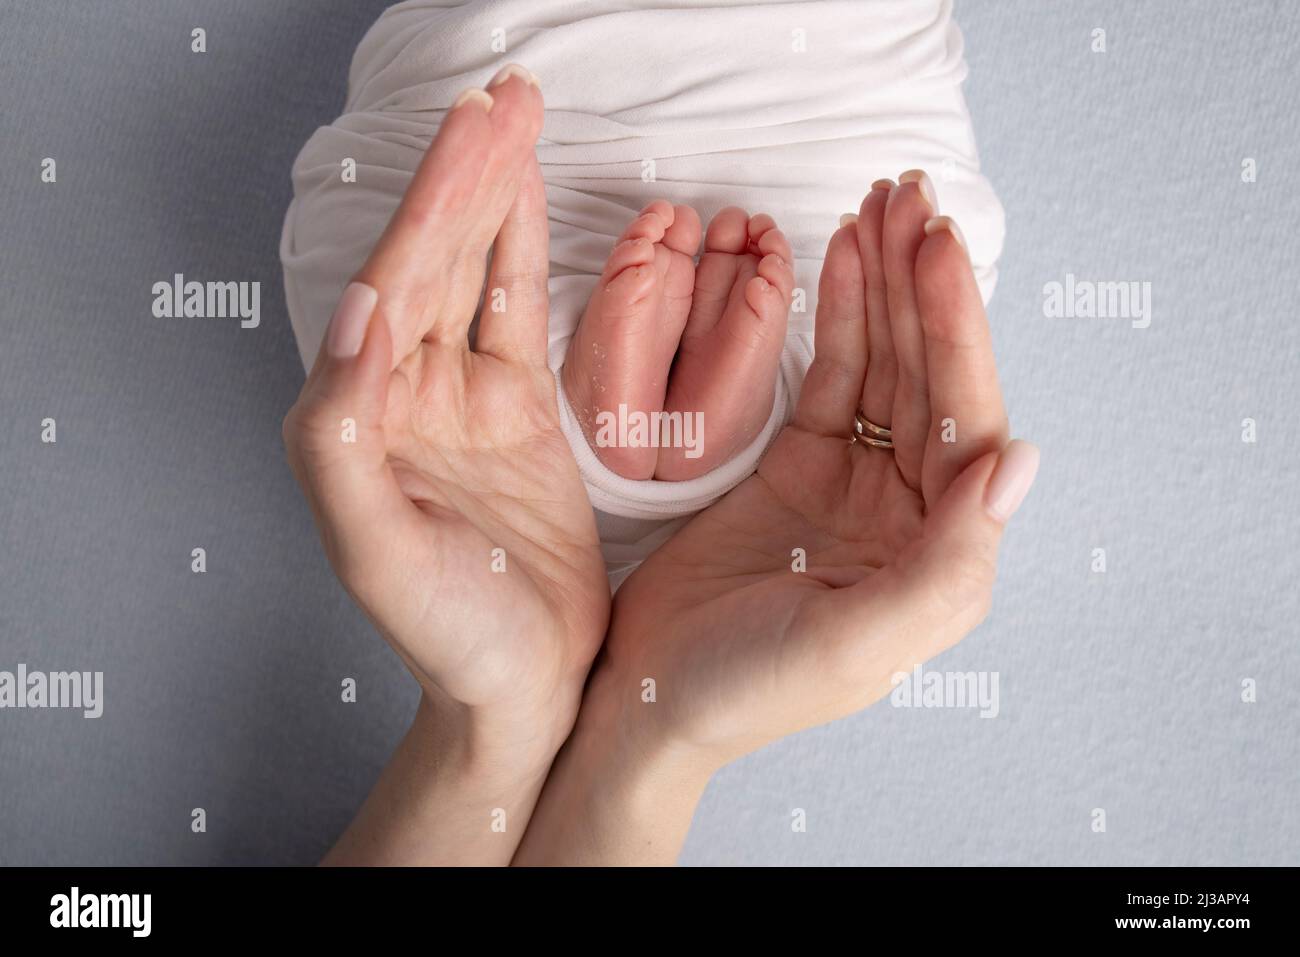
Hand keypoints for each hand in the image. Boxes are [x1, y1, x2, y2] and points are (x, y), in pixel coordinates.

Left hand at [282, 69, 608, 861]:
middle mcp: (407, 394)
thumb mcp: (377, 550)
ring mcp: (464, 399)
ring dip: (491, 195)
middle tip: (501, 98)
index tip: (468, 135)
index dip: (430, 206)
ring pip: (473, 274)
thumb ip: (344, 434)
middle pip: (432, 259)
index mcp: (364, 416)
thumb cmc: (445, 635)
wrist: (522, 683)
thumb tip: (356, 312)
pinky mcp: (518, 414)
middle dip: (464, 174)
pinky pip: (516, 315)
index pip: (393, 286)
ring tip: (514, 118)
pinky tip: (523, 201)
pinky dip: (520, 253)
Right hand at [515, 172, 1038, 863]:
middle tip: (910, 197)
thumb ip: (947, 564)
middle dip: (924, 285)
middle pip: (930, 377)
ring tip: (882, 205)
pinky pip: (833, 376)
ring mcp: (856, 481)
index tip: (938, 250)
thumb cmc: (747, 688)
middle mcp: (910, 510)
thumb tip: (1020, 462)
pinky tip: (845, 257)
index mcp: (939, 555)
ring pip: (885, 364)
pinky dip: (842, 315)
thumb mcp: (852, 642)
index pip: (964, 421)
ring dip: (887, 284)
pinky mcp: (801, 463)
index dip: (956, 332)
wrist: (646, 695)